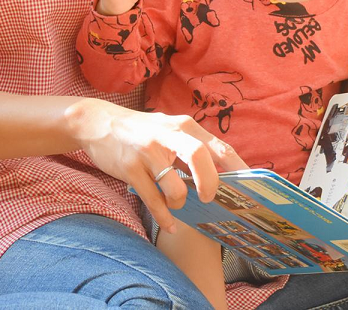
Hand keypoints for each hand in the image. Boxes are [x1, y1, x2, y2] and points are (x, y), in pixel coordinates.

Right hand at [66, 99, 247, 233]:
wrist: (96, 123)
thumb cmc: (140, 131)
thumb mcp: (168, 128)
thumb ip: (192, 146)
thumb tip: (221, 174)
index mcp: (184, 126)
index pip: (220, 147)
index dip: (238, 169)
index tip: (251, 188)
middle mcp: (168, 135)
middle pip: (201, 158)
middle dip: (210, 184)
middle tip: (210, 198)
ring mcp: (148, 152)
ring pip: (175, 186)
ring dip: (180, 203)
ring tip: (176, 203)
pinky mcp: (130, 168)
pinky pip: (152, 200)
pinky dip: (164, 216)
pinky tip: (168, 223)